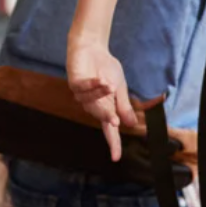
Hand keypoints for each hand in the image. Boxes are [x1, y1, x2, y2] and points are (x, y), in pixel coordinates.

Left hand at [67, 32, 135, 161]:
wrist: (93, 48)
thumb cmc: (106, 68)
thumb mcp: (120, 88)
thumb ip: (124, 106)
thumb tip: (131, 124)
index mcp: (105, 107)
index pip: (109, 129)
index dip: (113, 143)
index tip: (116, 157)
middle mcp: (92, 104)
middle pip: (100, 116)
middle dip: (107, 117)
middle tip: (114, 120)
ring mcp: (82, 94)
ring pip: (91, 101)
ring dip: (101, 94)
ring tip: (109, 84)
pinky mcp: (75, 82)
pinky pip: (82, 88)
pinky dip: (92, 85)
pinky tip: (100, 80)